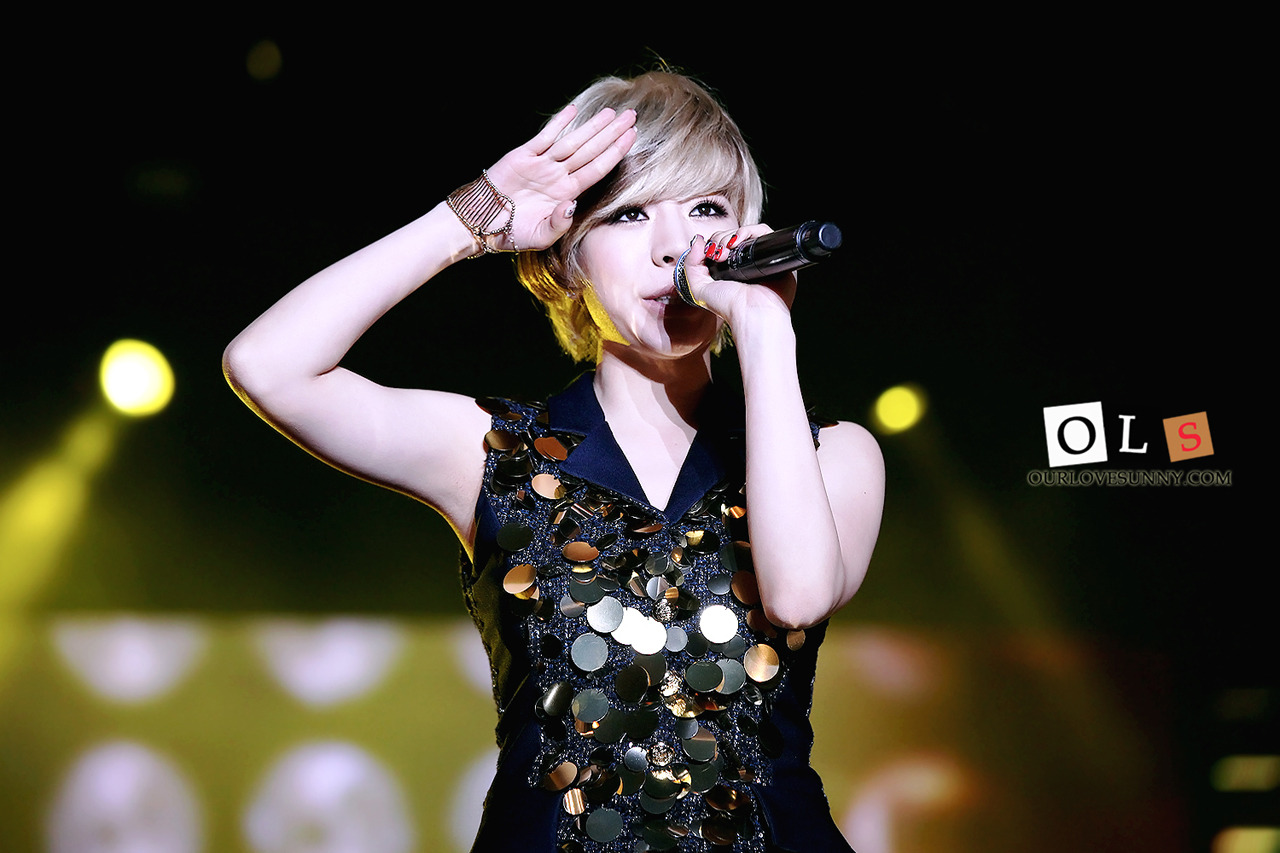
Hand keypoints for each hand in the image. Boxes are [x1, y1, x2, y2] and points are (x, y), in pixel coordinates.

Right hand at [481, 105, 636, 251]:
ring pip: (572, 142)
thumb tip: (571, 205)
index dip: (615, 152)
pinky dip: (558, 123)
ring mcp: (542, 164)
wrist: (484, 223)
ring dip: (592, 127)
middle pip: (591, 150)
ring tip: (611, 113)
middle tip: (631, 115)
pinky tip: (573, 111)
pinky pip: (544, 137)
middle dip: (612, 133)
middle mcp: (558, 176)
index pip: (597, 169)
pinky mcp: (522, 156)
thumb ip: (559, 223)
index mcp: (566, 193)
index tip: (632, 137)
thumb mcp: (541, 236)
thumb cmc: (513, 233)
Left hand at [683, 225, 797, 329]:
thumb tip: (697, 240)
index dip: (713, 243)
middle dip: (721, 240)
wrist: (753, 313)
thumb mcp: (699, 288)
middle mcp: (745, 262)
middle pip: (731, 236)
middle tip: (719, 255)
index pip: (720, 244)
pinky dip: (749, 230)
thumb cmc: (729, 306)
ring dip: (732, 235)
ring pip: (746, 232)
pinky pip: (763, 231)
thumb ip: (691, 264)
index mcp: (729, 270)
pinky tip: (739, 241)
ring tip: (728, 249)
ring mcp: (759, 257)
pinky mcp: (773, 253)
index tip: (710, 254)